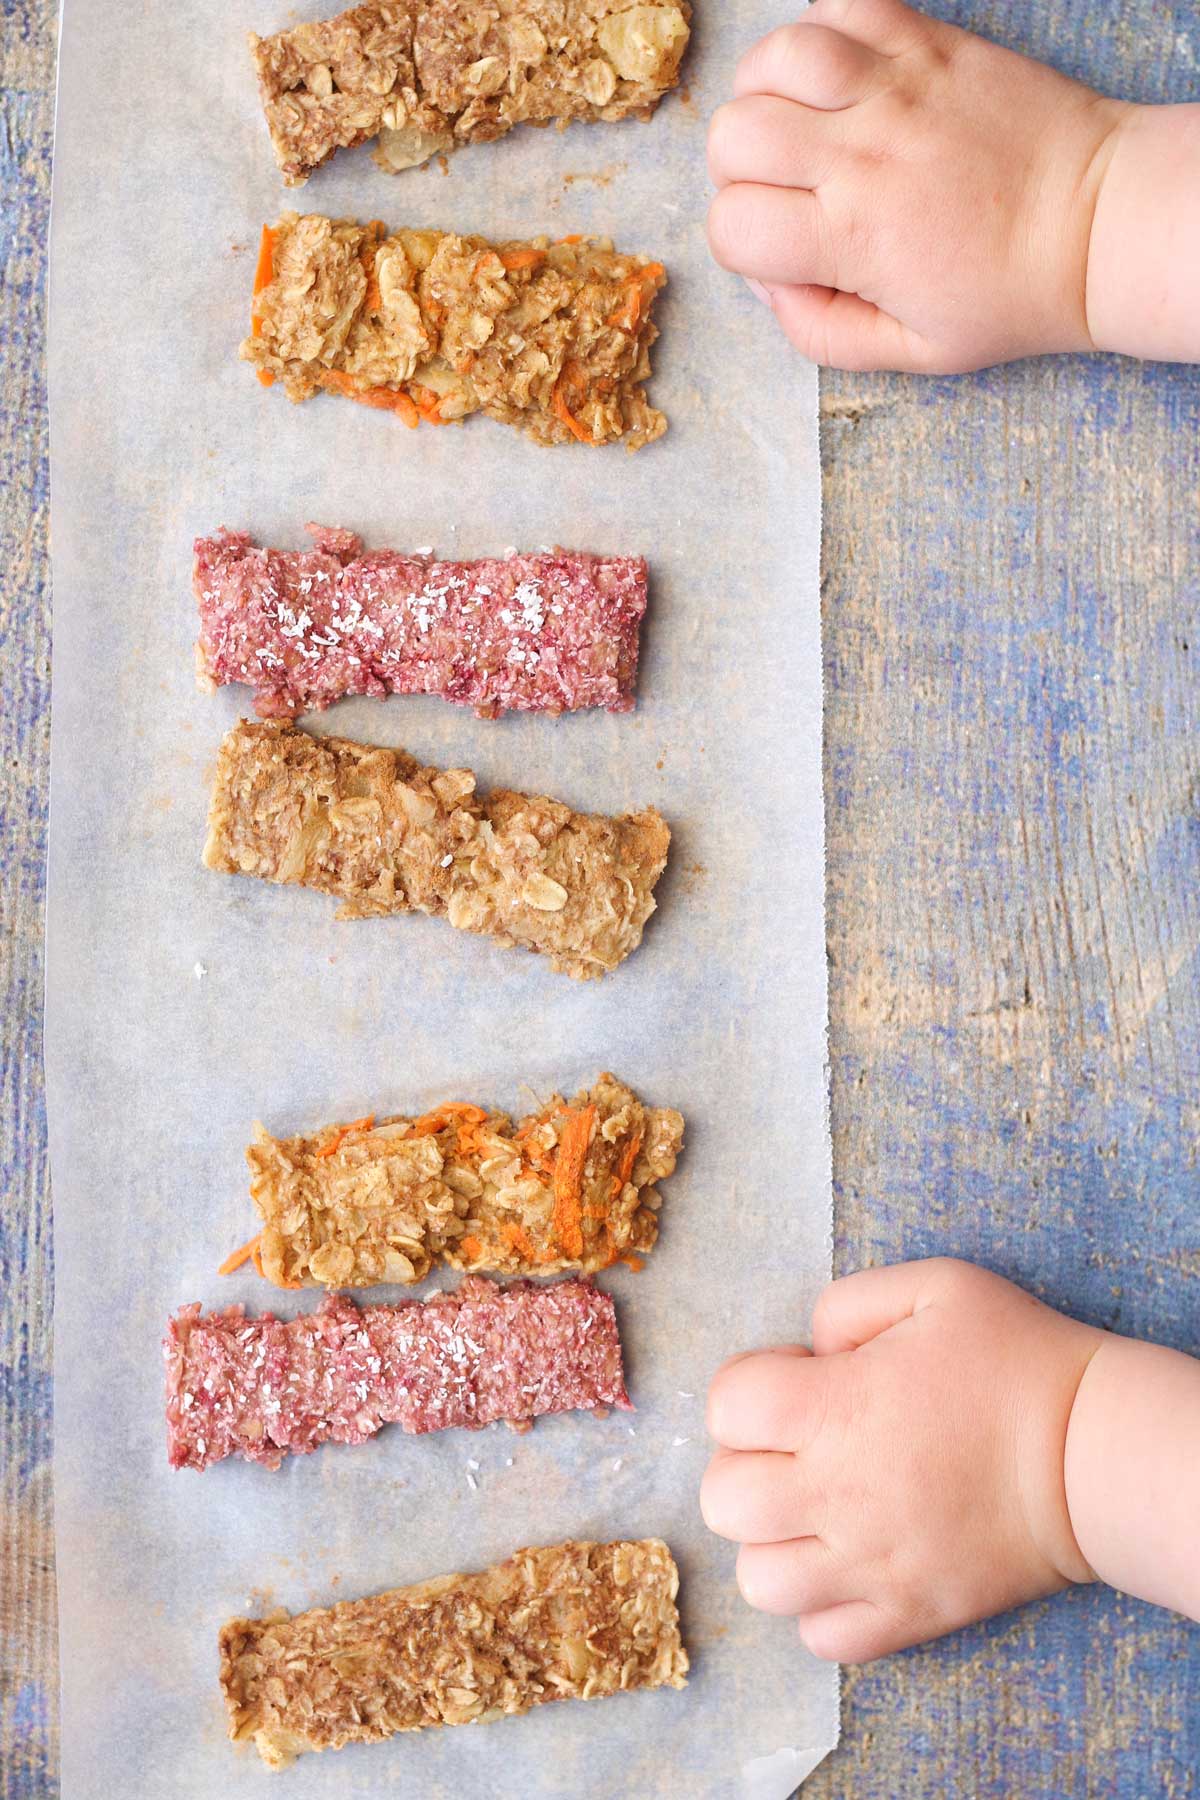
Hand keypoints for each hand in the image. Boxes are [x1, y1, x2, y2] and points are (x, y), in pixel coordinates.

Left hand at [701, 1258, 1101, 1661]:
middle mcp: (837, 1493)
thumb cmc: (1014, 1361)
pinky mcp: (907, 1615)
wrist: (1092, 1454)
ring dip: (774, 1541)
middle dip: (746, 1463)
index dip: (753, 1383)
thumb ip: (847, 1306)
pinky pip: (821, 1637)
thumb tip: (809, 1351)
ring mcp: (869, 1564)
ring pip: (759, 1580)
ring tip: (817, 1509)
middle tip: (799, 1445)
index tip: (804, 1379)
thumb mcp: (934, 1286)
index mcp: (834, 1408)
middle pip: (723, 1500)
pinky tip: (850, 1561)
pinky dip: (821, 1605)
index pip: (726, 1405)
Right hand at [706, 0, 1130, 370]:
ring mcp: (895, 88)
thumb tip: (769, 284)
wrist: (1096, 222)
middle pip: (733, 135)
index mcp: (853, 238)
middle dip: (738, 170)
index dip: (740, 244)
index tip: (782, 250)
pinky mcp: (927, 42)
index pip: (731, 224)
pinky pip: (839, 5)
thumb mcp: (910, 353)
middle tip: (784, 188)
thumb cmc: (1010, 294)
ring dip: (767, 93)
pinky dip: (822, 33)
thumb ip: (819, 332)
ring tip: (801, 124)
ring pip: (772, 59)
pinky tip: (840, 76)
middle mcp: (863, 155)